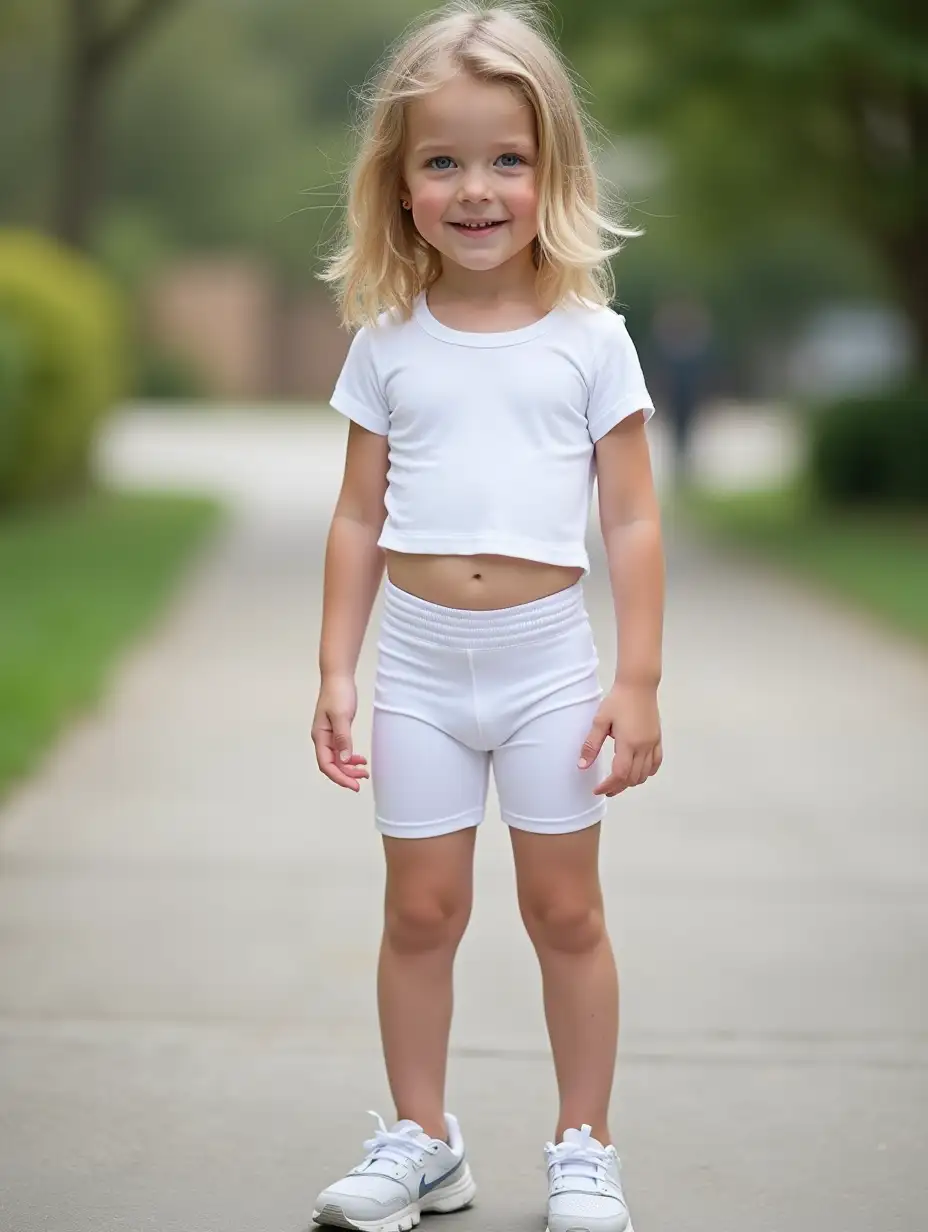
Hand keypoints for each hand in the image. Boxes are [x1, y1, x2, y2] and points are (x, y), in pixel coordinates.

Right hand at [311, 674, 369, 791]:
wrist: (338, 677)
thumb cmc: (338, 693)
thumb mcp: (342, 716)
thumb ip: (343, 738)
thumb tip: (346, 760)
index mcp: (320, 736)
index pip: (327, 765)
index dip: (339, 777)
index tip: (354, 785)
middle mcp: (322, 739)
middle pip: (332, 765)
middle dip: (346, 775)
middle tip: (363, 780)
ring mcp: (329, 736)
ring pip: (338, 759)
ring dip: (350, 768)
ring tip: (365, 772)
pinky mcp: (336, 731)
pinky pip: (342, 751)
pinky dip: (351, 758)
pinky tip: (361, 760)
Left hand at [578, 682, 662, 796]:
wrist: (638, 685)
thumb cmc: (617, 701)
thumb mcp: (600, 721)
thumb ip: (591, 745)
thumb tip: (582, 766)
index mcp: (628, 743)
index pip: (620, 774)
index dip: (608, 786)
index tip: (597, 790)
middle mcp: (643, 747)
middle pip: (633, 778)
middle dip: (618, 786)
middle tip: (605, 787)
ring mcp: (653, 743)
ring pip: (645, 774)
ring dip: (632, 781)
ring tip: (618, 781)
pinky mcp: (657, 739)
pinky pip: (656, 763)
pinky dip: (647, 772)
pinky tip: (638, 771)